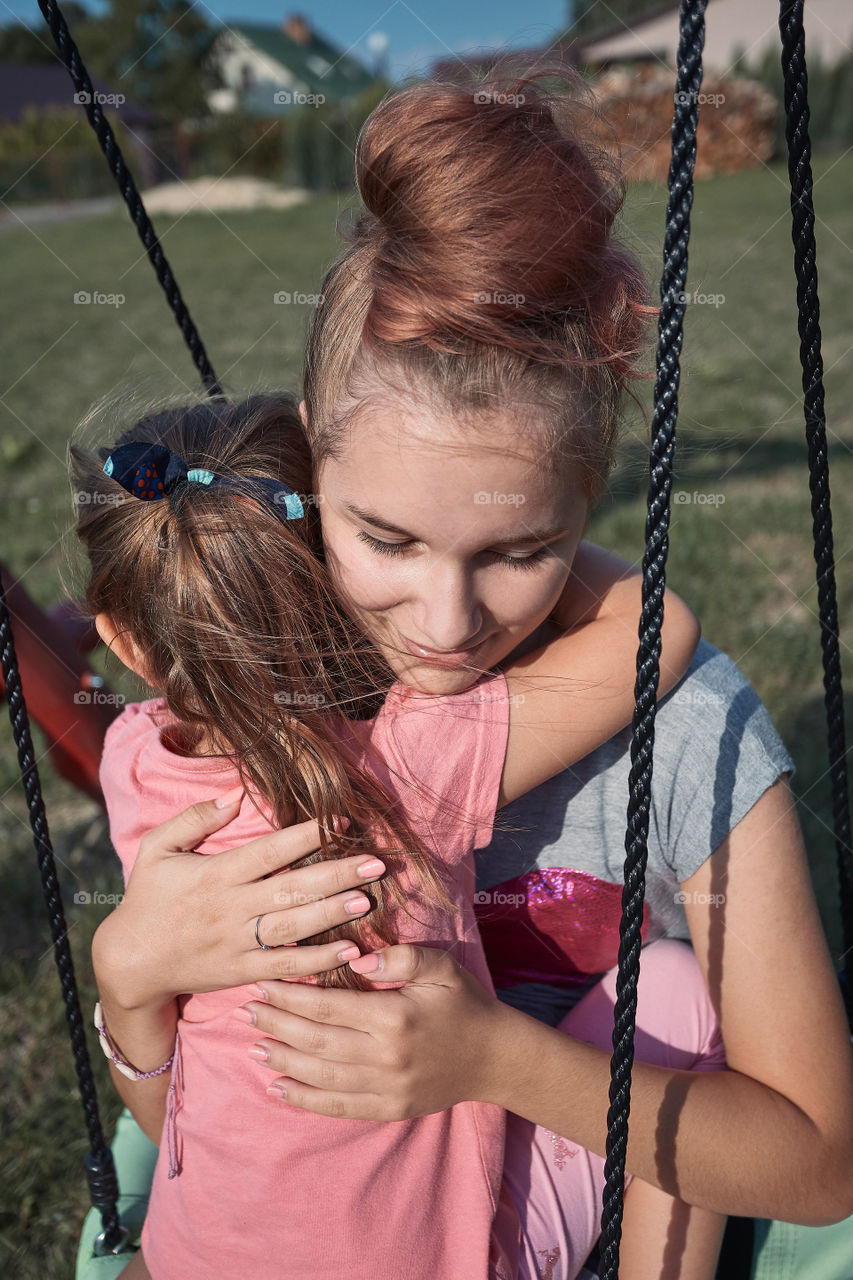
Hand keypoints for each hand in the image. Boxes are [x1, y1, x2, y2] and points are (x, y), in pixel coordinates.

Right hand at [93, 792, 386, 1008]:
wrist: (130, 961)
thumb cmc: (149, 897)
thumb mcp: (158, 849)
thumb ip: (194, 818)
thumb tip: (235, 793)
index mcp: (216, 874)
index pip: (269, 851)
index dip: (306, 836)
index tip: (340, 822)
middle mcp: (230, 908)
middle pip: (291, 889)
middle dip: (336, 875)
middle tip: (375, 863)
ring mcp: (237, 943)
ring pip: (293, 927)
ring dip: (332, 914)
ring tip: (367, 900)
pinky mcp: (240, 971)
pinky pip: (284, 965)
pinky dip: (317, 960)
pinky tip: (349, 950)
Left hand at [243, 943, 513, 1120]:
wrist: (495, 1057)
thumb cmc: (464, 1004)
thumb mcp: (442, 968)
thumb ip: (402, 957)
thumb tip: (357, 958)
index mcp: (394, 1017)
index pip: (329, 1007)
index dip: (291, 996)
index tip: (263, 983)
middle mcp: (385, 1057)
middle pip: (316, 1041)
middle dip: (277, 1024)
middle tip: (246, 1010)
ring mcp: (385, 1088)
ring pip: (320, 1076)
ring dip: (283, 1061)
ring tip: (253, 1047)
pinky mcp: (388, 1109)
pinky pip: (337, 1107)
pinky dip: (304, 1099)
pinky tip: (278, 1088)